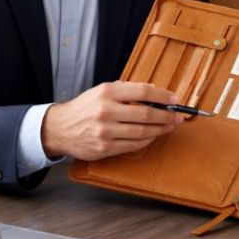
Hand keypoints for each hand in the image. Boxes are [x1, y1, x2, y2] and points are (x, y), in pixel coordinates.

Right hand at [41, 82, 183, 160]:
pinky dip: (147, 141)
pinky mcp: (104, 148)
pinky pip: (133, 145)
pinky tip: (153, 136)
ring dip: (160, 130)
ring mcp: (105, 131)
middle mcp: (106, 111)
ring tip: (169, 127)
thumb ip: (126, 90)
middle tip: (178, 117)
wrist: (60, 128)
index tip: (175, 100)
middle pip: (146, 113)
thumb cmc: (85, 108)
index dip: (163, 96)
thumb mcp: (102, 91)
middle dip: (167, 116)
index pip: (143, 91)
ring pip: (142, 132)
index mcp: (107, 92)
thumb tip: (154, 91)